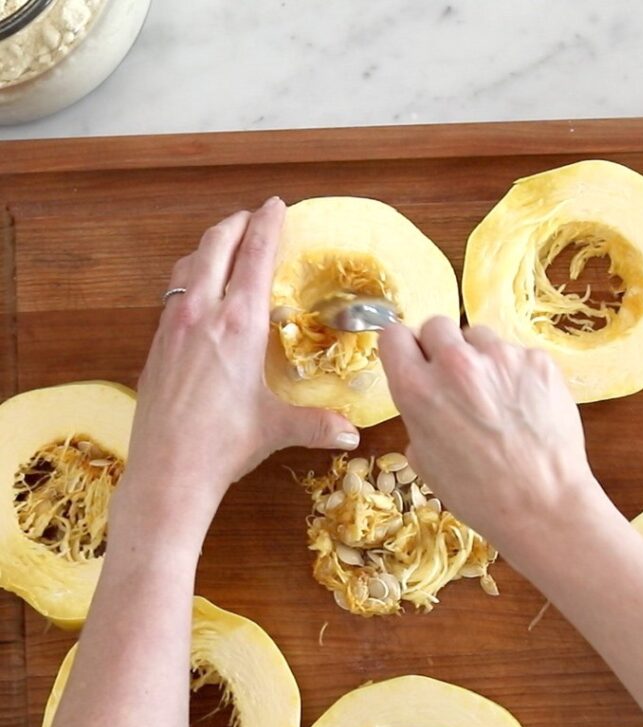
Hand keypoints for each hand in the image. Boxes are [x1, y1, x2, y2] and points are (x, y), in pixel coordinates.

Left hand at [118, 198, 359, 542]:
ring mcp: (173, 325)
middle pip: (215, 246)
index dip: (267, 225)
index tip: (276, 205)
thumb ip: (317, 424)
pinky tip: (198, 294)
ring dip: (208, 246)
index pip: (255, 256)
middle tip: (251, 216)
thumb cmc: (225, 445)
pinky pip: (173, 293)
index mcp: (239, 325)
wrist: (168, 470)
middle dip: (235, 224)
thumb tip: (352, 434)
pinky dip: (190, 277)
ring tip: (224, 246)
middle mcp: (203, 314)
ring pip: (188, 265)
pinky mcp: (156, 343)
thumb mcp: (277, 429)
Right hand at [377, 317, 606, 551]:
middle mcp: (454, 363)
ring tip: (495, 399)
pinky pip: (517, 355)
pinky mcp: (537, 360)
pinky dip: (517, 374)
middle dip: (441, 348)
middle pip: (436, 325)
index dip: (404, 349)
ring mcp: (500, 357)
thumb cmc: (478, 495)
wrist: (542, 504)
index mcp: (416, 389)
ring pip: (480, 338)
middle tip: (455, 381)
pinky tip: (524, 407)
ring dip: (481, 359)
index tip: (414, 359)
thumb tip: (426, 399)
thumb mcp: (425, 462)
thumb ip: (418, 416)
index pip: (394, 335)